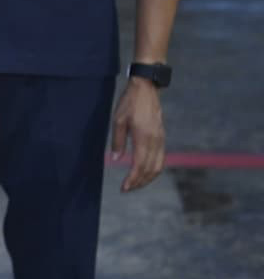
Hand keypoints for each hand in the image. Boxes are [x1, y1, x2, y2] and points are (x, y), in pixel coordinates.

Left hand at [109, 77, 165, 191]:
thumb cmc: (129, 103)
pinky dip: (154, 169)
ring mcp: (161, 139)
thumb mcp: (118, 120)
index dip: (133, 179)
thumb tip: (115, 159)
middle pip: (150, 169)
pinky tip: (145, 172)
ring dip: (148, 178)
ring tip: (135, 184)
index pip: (139, 165)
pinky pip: (161, 159)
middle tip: (127, 189)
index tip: (124, 187)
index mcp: (143, 136)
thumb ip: (117, 141)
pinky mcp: (162, 137)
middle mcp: (155, 140)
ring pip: (158, 166)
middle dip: (139, 182)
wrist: (146, 89)